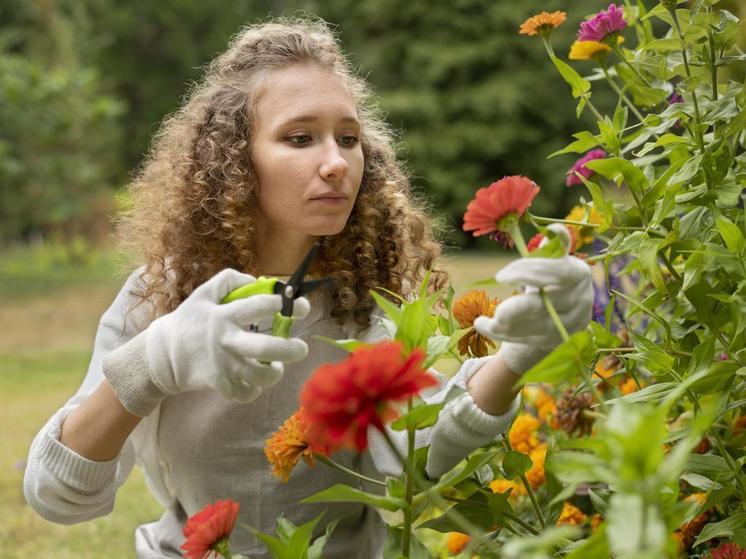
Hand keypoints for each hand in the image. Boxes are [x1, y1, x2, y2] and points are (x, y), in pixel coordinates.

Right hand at [145, 269, 308, 401]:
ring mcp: (222, 365)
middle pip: (265, 347)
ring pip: (259, 375)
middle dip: (290, 349)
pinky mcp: (219, 384)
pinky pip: (245, 393)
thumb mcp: (203, 294)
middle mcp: (225, 340)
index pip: (258, 306)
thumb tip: (257, 281)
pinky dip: (254, 389)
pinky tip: (256, 381)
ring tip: (277, 366)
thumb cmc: (187, 322)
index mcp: (223, 315)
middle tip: (301, 348)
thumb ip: (229, 280)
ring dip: (274, 373)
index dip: (284, 304)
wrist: (159, 355)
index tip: (302, 307)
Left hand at [474, 224, 592, 373]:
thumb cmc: (551, 277)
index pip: (558, 271)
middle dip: (519, 309)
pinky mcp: (557, 341)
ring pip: (536, 327)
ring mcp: (570, 324)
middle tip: (496, 311)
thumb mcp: (551, 260)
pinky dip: (504, 334)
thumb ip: (550, 248)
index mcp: (578, 273)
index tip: (500, 275)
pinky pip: (528, 339)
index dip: (529, 272)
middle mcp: (579, 300)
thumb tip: (554, 230)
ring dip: (506, 325)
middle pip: (548, 306)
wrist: (563, 310)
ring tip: (482, 321)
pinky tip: (483, 327)